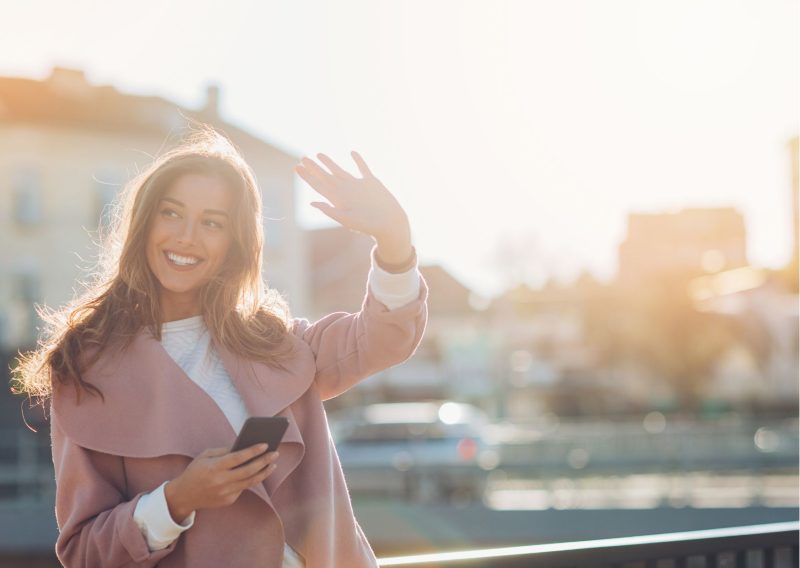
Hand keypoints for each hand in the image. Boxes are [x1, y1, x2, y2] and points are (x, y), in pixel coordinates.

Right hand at [164, 444, 279, 522]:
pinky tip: (259, 472)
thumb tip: (244, 446)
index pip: (238, 458)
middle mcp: (221, 481)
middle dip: (264, 461)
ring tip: (273, 464)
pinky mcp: (228, 501)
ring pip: (250, 482)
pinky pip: (243, 488)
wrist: (184, 495)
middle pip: (248, 471)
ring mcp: (225, 493)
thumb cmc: (196, 471)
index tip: (265, 444)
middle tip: (275, 453)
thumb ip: (224, 451)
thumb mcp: (205, 456)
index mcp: (214, 467)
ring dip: (264, 472)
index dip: (253, 451)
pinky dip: (251, 480)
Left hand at [294, 152, 411, 256]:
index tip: (296, 167)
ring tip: (319, 154)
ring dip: (329, 163)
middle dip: (314, 167)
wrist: (389, 224)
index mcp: (337, 199)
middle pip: (325, 176)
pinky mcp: (371, 182)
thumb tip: (311, 203)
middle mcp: (345, 191)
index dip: (307, 176)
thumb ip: (329, 210)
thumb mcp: (346, 219)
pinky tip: (352, 153)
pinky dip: (358, 160)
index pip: (318, 185)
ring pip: (340, 171)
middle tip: (303, 157)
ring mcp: (357, 186)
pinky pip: (363, 168)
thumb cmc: (368, 226)